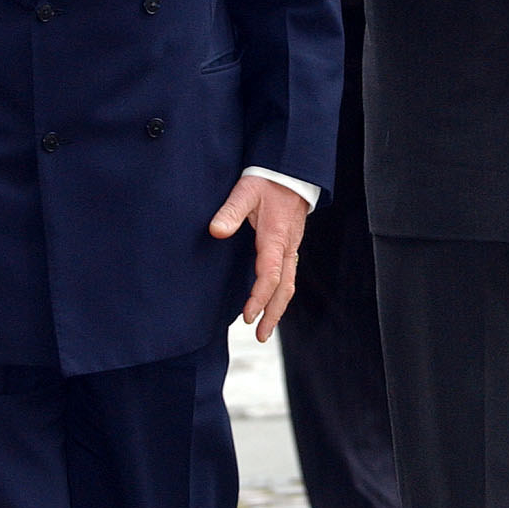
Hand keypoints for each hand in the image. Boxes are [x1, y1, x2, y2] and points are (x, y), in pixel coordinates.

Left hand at [208, 175, 308, 341]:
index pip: (270, 276)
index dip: (259, 298)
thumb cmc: (268, 181)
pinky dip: (280, 295)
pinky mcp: (290, 247)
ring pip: (289, 285)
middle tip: (259, 335)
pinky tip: (270, 303)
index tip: (246, 315)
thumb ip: (230, 211)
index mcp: (275, 238)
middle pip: (284, 289)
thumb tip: (216, 231)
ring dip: (277, 308)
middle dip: (272, 314)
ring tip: (265, 329)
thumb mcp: (245, 191)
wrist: (292, 172)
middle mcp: (288, 247)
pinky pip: (288, 276)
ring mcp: (291, 248)